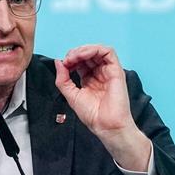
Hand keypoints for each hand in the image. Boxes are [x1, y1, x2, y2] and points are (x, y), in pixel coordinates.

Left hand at [55, 44, 151, 170]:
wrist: (105, 125)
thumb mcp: (71, 95)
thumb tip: (58, 62)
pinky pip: (108, 52)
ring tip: (74, 57)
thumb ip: (63, 79)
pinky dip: (94, 49)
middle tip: (67, 61)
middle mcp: (100, 74)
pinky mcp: (116, 71)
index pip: (80, 62)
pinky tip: (83, 56)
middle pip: (88, 54)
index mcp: (90, 80)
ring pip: (98, 50)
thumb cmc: (93, 115)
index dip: (71, 59)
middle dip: (75, 53)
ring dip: (83, 50)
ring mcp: (108, 72)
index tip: (63, 65)